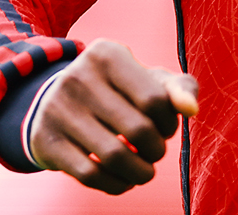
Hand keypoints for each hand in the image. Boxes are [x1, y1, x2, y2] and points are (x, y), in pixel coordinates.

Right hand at [27, 39, 199, 194]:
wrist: (55, 100)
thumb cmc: (118, 91)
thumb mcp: (147, 79)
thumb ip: (179, 88)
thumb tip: (191, 108)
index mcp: (106, 54)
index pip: (155, 99)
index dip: (169, 122)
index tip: (165, 127)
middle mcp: (78, 77)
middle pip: (138, 130)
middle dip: (157, 150)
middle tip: (155, 151)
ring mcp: (58, 109)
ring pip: (115, 157)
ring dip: (141, 173)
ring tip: (145, 171)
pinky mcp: (46, 141)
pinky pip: (90, 176)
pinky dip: (116, 185)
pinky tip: (124, 180)